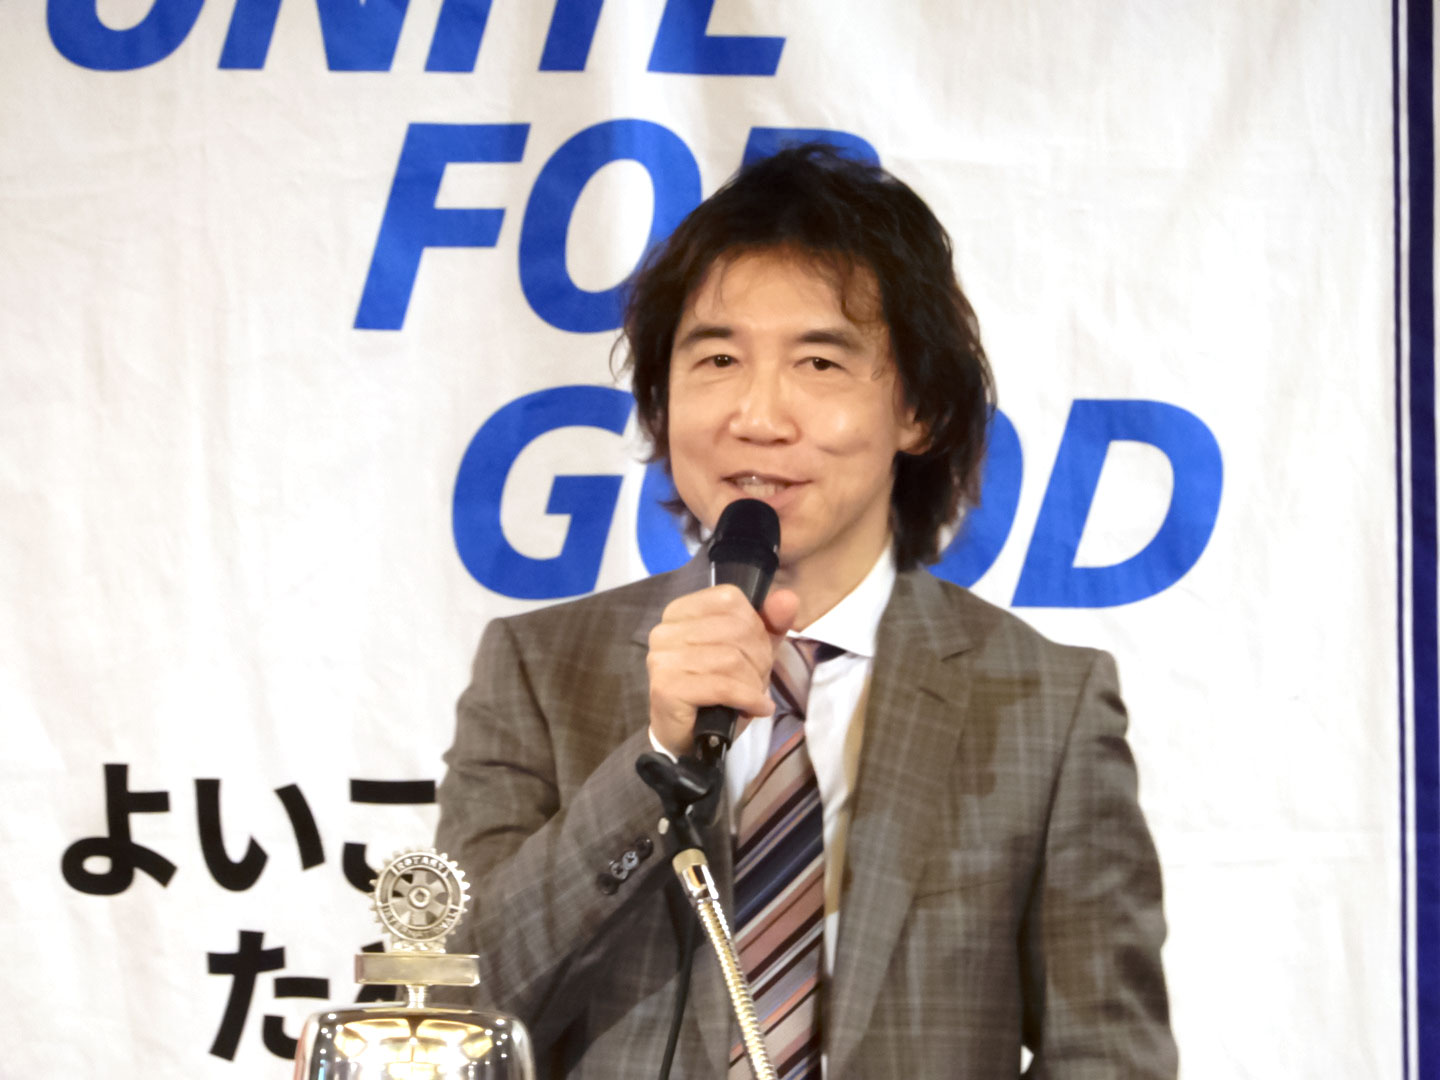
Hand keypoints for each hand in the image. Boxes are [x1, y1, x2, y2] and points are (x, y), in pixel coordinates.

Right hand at [646, 584, 798, 757]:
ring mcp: (662, 658)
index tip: (757, 653)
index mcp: (681, 611)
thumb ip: (771, 622)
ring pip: (731, 658)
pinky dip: (749, 699)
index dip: (755, 626)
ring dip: (753, 683)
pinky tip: (756, 709)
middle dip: (758, 658)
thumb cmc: (718, 690)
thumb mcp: (751, 652)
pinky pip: (723, 687)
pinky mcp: (667, 688)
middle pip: (734, 629)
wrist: (689, 738)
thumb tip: (788, 598)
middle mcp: (665, 630)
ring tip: (754, 696)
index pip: (730, 599)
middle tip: (758, 680)